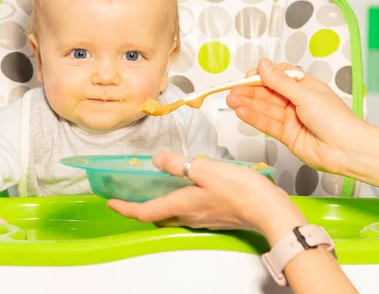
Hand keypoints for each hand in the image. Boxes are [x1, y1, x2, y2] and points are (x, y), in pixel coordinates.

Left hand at [107, 152, 306, 244]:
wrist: (267, 209)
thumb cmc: (240, 190)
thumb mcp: (204, 170)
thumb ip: (178, 164)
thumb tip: (157, 160)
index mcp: (182, 205)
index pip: (145, 211)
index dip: (125, 208)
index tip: (111, 202)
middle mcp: (189, 216)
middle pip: (157, 216)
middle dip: (140, 208)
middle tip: (129, 196)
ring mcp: (203, 218)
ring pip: (172, 214)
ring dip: (158, 204)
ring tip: (154, 189)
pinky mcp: (215, 215)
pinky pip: (188, 211)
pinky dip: (177, 201)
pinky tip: (185, 188)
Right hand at [226, 58, 366, 174]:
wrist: (347, 150)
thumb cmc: (335, 119)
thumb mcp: (306, 94)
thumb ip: (280, 82)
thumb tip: (263, 65)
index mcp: (306, 87)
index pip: (279, 77)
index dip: (262, 76)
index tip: (248, 76)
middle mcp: (297, 102)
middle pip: (269, 94)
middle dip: (250, 91)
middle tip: (232, 90)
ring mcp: (292, 120)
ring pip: (265, 109)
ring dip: (248, 104)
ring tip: (231, 100)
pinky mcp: (287, 136)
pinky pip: (267, 125)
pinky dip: (253, 118)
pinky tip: (241, 112)